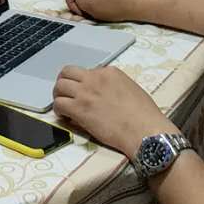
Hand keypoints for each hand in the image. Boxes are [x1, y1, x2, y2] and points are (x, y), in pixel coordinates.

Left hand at [53, 64, 178, 155]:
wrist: (145, 131)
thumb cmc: (144, 115)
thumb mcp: (131, 89)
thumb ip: (114, 86)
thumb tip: (106, 93)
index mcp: (109, 72)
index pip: (87, 71)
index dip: (83, 83)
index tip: (84, 93)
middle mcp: (94, 78)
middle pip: (67, 73)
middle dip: (64, 82)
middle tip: (65, 94)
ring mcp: (85, 92)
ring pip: (59, 86)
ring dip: (59, 95)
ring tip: (63, 105)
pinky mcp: (79, 109)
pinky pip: (59, 104)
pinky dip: (59, 110)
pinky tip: (65, 117)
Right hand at [63, 0, 150, 22]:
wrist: (136, 5)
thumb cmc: (115, 5)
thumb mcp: (90, 5)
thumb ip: (77, 1)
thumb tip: (76, 0)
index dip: (71, 3)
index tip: (79, 12)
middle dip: (79, 2)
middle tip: (88, 12)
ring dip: (87, 2)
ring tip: (96, 10)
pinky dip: (94, 0)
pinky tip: (102, 7)